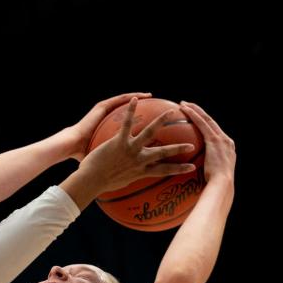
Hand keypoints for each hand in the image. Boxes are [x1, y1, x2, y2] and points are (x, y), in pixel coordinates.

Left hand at [62, 97, 197, 203]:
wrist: (90, 181)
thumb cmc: (102, 184)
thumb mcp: (120, 182)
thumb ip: (130, 176)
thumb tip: (134, 177)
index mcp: (140, 171)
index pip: (164, 171)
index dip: (179, 169)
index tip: (192, 168)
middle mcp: (139, 161)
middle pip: (163, 153)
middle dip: (179, 148)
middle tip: (193, 144)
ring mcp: (130, 150)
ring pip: (149, 133)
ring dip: (161, 121)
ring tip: (171, 112)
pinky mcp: (119, 142)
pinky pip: (126, 124)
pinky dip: (130, 110)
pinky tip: (135, 99)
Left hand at [180, 101, 235, 184]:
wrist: (222, 186)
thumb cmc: (215, 187)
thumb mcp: (212, 177)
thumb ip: (206, 170)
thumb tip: (193, 174)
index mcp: (228, 148)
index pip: (215, 132)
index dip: (205, 123)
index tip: (196, 118)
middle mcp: (227, 141)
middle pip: (211, 122)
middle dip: (200, 112)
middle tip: (188, 105)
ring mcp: (221, 139)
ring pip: (207, 119)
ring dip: (195, 110)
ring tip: (184, 104)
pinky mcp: (214, 140)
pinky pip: (201, 124)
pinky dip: (193, 115)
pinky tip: (184, 109)